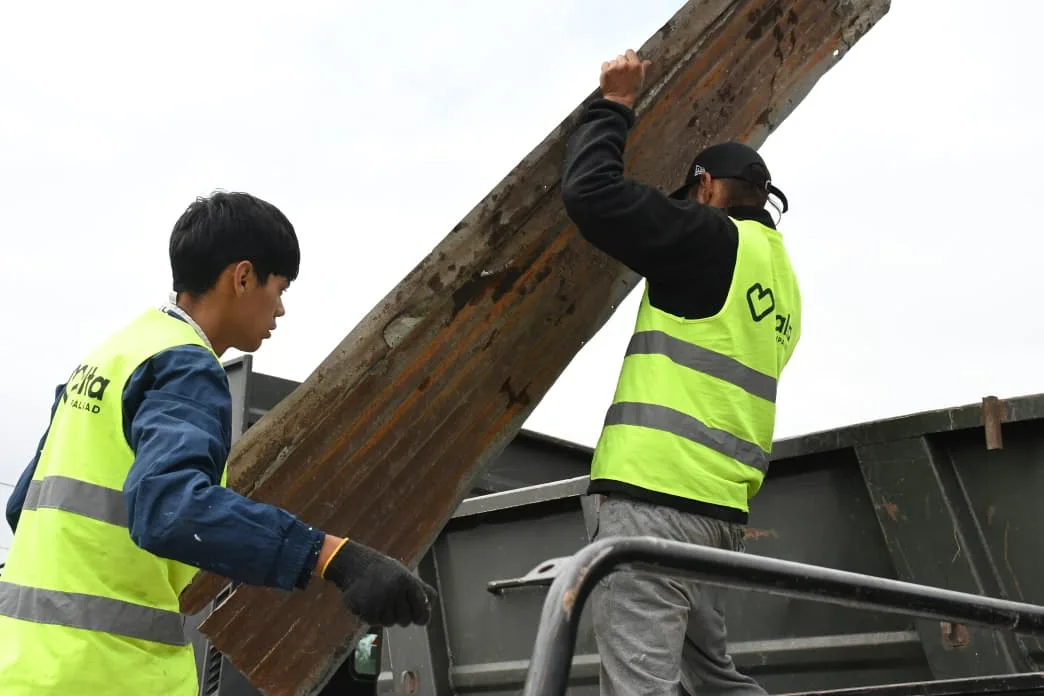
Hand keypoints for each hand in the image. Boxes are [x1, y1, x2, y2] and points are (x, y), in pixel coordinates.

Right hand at [322, 539, 436, 626]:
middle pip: (405, 621)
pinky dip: (372, 615)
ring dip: (385, 615)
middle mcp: (395, 591)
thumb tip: (430, 608)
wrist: (356, 564)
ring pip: (390, 623)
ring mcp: (380, 600)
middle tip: (391, 601)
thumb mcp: (406, 576)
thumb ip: (422, 591)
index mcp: (409, 582)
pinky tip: (368, 601)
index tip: (418, 618)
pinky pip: (374, 622)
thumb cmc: (386, 572)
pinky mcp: (365, 608)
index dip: (421, 617)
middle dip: (400, 615)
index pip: (422, 613)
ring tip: (379, 598)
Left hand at [599, 48, 651, 108]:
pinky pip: (605, 64)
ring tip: (615, 76)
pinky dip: (606, 68)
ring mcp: (614, 68)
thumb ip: (643, 68)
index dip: (628, 56)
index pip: (629, 52)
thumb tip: (648, 62)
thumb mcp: (641, 79)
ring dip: (613, 66)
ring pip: (612, 61)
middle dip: (620, 63)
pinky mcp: (605, 72)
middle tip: (621, 73)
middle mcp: (624, 65)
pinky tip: (609, 75)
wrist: (619, 101)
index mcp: (635, 65)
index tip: (627, 62)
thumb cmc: (631, 92)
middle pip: (620, 56)